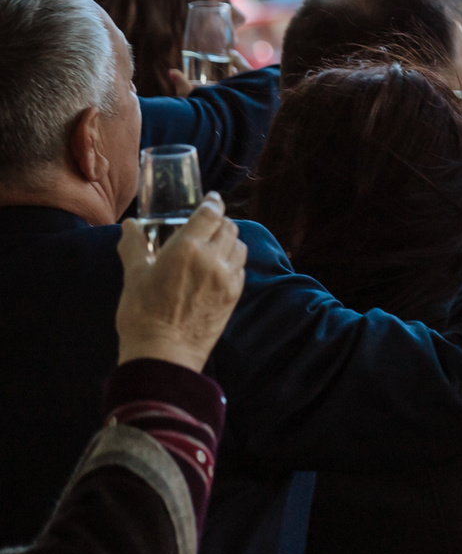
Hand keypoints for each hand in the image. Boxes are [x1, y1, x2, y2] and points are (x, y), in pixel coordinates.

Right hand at [115, 197, 246, 370]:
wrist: (163, 354)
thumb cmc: (143, 314)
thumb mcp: (134, 276)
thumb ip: (134, 246)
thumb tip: (128, 224)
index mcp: (188, 248)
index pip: (211, 213)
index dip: (213, 203)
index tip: (211, 200)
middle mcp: (213, 258)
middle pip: (228, 227)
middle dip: (219, 222)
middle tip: (208, 225)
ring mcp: (227, 277)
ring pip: (239, 246)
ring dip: (229, 241)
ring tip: (214, 246)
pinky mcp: (234, 295)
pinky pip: (241, 268)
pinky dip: (233, 261)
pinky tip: (219, 268)